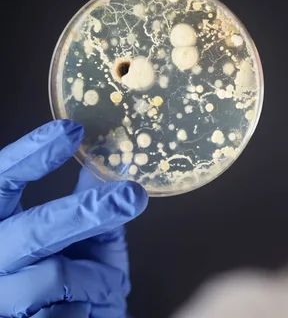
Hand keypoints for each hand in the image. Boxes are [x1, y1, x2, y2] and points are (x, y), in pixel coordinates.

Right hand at [0, 120, 147, 316]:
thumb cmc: (79, 283)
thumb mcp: (86, 238)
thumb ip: (89, 202)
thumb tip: (114, 155)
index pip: (0, 183)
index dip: (29, 156)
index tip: (72, 130)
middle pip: (34, 230)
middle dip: (87, 212)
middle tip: (132, 194)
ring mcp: (0, 300)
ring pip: (55, 276)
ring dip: (97, 277)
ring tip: (107, 283)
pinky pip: (67, 313)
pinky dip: (92, 306)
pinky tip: (89, 310)